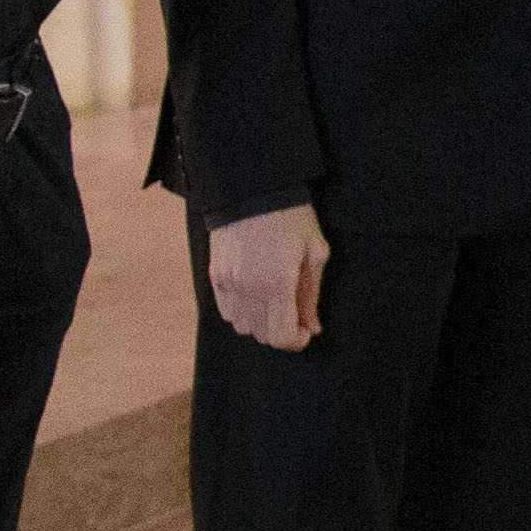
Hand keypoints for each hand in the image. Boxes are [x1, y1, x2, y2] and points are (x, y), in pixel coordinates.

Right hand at [207, 200, 330, 350]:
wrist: (253, 189)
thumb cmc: (291, 218)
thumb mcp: (314, 253)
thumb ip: (311, 296)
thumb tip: (313, 328)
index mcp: (276, 285)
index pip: (282, 337)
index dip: (297, 341)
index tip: (307, 331)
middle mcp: (248, 289)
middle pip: (262, 336)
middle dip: (282, 331)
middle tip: (295, 314)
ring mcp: (228, 284)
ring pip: (242, 327)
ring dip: (261, 323)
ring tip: (276, 302)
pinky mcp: (215, 276)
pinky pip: (226, 311)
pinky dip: (242, 312)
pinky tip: (257, 294)